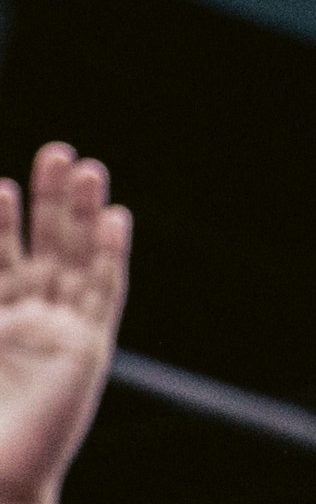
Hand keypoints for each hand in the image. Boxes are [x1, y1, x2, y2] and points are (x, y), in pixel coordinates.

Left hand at [0, 146, 128, 503]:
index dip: (1, 220)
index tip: (0, 184)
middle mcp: (31, 321)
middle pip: (45, 247)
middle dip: (50, 201)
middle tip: (57, 153)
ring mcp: (63, 333)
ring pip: (76, 261)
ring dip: (82, 216)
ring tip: (87, 169)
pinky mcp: (89, 351)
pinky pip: (104, 295)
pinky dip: (110, 256)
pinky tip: (116, 219)